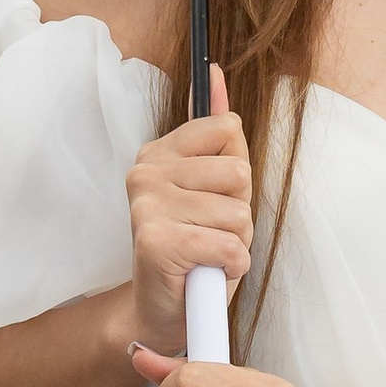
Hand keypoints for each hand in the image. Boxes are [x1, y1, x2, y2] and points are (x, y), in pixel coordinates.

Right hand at [124, 69, 253, 356]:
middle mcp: (146, 173)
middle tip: (209, 232)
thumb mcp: (210, 187)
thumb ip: (215, 134)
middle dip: (239, 211)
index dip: (236, 173)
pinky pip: (231, 247)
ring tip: (206, 254)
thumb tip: (215, 73)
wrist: (164, 313)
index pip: (228, 129)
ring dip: (235, 242)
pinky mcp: (158, 242)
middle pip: (239, 172)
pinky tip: (206, 272)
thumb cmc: (193, 250)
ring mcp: (148, 206)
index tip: (211, 197)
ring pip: (238, 213)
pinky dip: (231, 267)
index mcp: (158, 153)